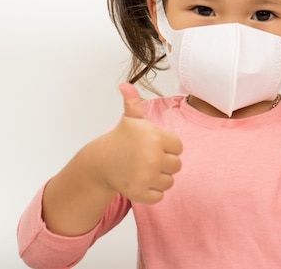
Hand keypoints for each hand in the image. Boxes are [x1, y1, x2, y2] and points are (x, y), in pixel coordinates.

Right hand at [96, 83, 182, 203]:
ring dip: (159, 177)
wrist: (101, 162)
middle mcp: (152, 157)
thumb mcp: (131, 119)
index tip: (152, 144)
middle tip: (147, 158)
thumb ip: (134, 101)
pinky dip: (152, 192)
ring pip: (169, 181)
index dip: (167, 146)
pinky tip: (140, 181)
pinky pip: (159, 196)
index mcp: (155, 137)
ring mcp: (146, 177)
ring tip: (143, 169)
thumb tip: (125, 85)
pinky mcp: (140, 193)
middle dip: (164, 162)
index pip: (179, 147)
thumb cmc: (122, 138)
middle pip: (177, 165)